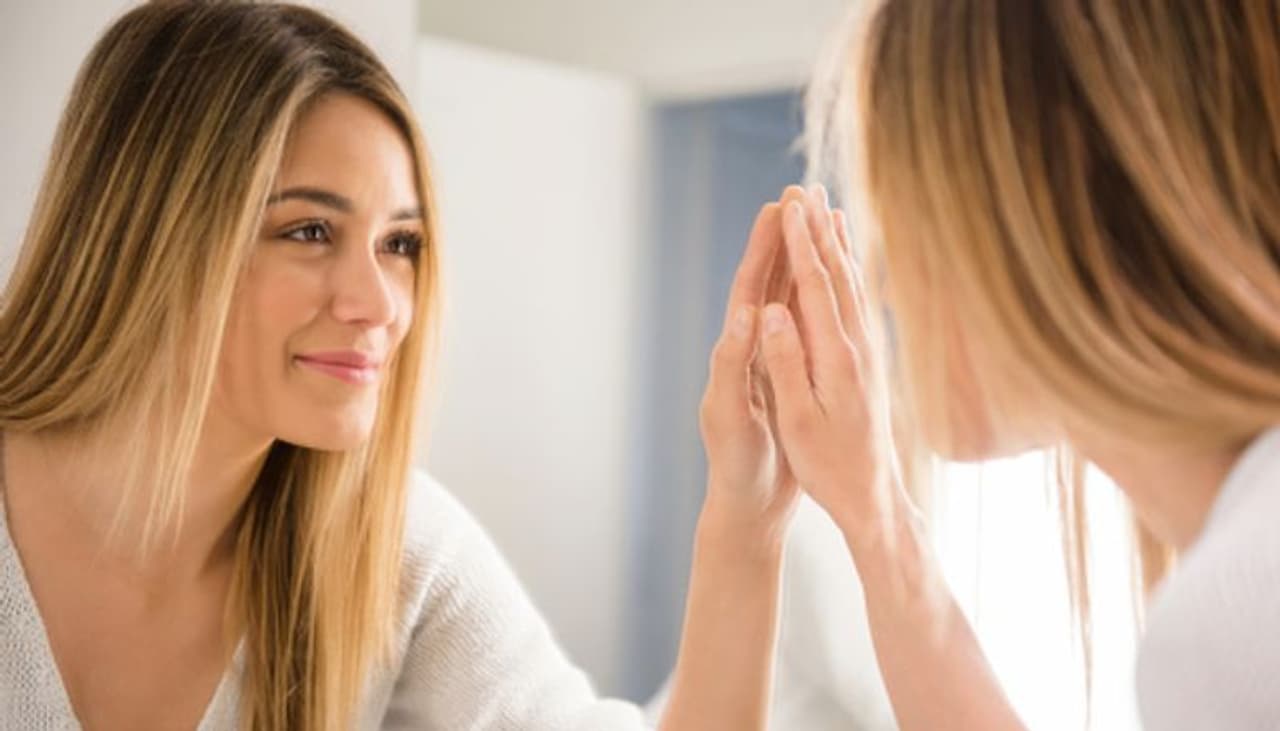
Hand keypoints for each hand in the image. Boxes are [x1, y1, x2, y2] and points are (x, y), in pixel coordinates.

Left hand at [698, 191, 807, 541]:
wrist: (748, 506)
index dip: (762, 249)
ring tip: (819, 224)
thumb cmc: (736, 467)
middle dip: (783, 240)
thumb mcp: (731, 418)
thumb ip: (734, 367)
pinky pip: (804, 328)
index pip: (748, 290)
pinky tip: (834, 287)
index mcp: (734, 355)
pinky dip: (817, 301)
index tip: (778, 208)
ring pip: (787, 301)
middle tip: (800, 195)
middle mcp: (748, 351)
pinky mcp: (786, 380)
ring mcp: (768, 364)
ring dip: (801, 262)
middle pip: (766, 284)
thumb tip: (744, 315)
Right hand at [757, 185, 902, 536]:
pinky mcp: (870, 363)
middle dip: (820, 229)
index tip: (790, 204)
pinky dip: (849, 273)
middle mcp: (857, 347)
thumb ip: (785, 364)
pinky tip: (847, 265)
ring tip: (829, 210)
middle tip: (807, 188)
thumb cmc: (828, 466)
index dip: (801, 242)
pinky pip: (858, 304)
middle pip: (837, 275)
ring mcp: (868, 354)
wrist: (874, 495)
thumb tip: (771, 312)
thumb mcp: (798, 421)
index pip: (814, 287)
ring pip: (851, 285)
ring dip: (838, 245)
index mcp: (836, 358)